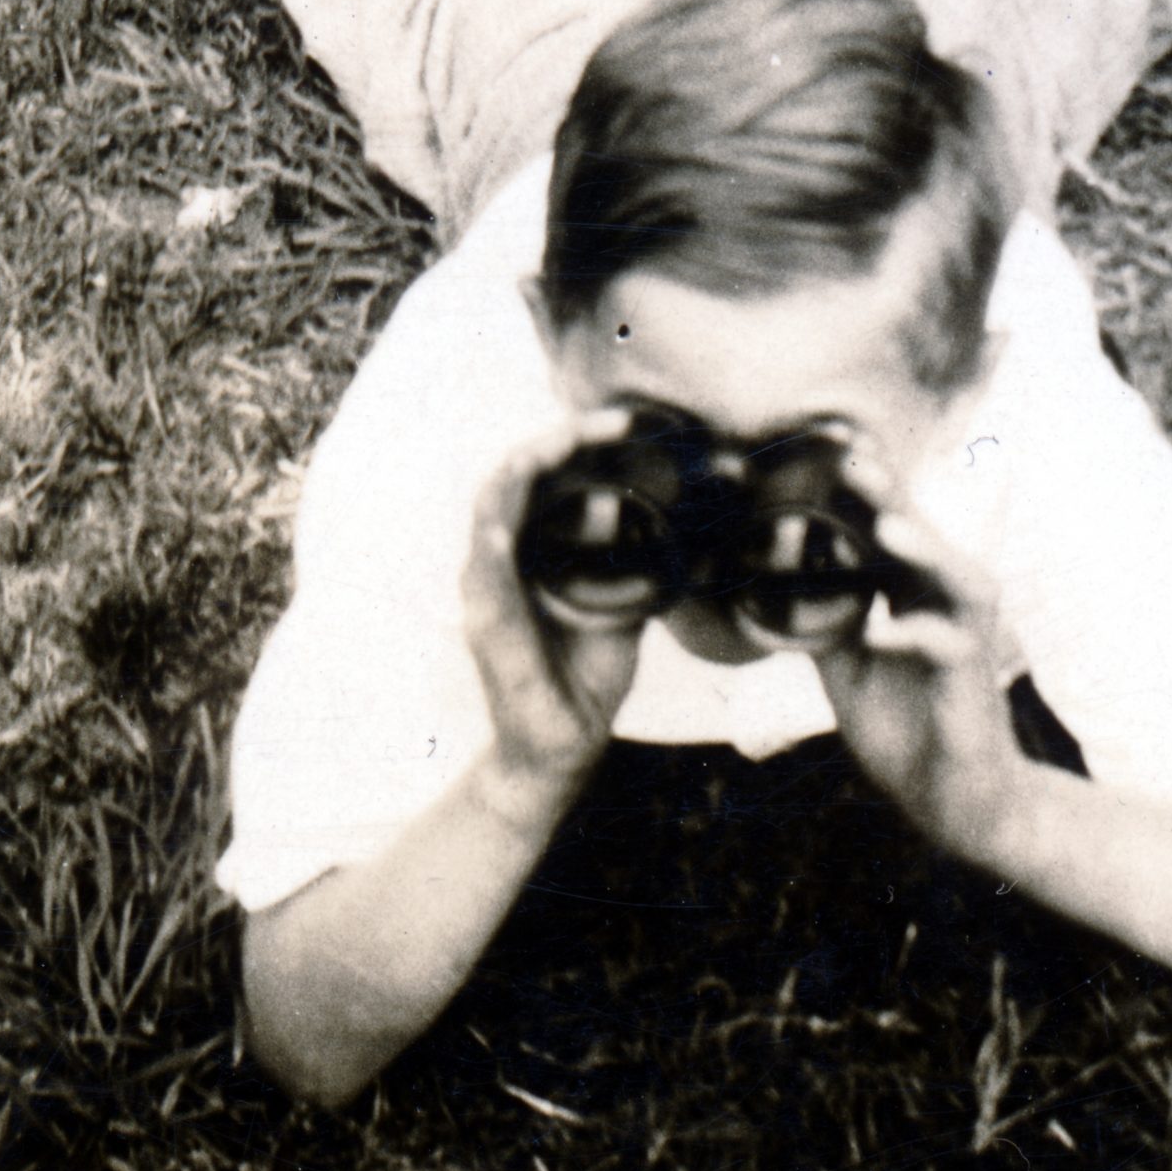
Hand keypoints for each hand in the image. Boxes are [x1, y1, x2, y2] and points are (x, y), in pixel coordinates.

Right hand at [462, 413, 642, 779]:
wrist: (559, 751)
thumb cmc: (582, 677)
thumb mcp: (622, 609)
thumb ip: (637, 566)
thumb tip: (685, 527)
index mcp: (528, 549)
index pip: (539, 475)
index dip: (575, 439)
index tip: (627, 420)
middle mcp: (500, 560)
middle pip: (515, 477)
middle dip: (559, 439)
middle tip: (613, 420)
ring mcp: (486, 591)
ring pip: (493, 510)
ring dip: (526, 472)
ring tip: (563, 440)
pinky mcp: (486, 628)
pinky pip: (486, 578)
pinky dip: (493, 544)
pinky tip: (505, 523)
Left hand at [817, 474, 1020, 853]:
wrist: (948, 796)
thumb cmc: (902, 722)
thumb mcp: (843, 664)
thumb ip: (818, 615)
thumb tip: (763, 575)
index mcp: (909, 590)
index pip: (885, 523)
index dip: (859, 484)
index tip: (824, 438)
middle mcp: (941, 600)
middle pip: (917, 533)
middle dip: (887, 493)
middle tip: (851, 454)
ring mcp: (962, 633)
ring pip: (951, 575)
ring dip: (921, 549)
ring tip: (885, 527)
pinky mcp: (971, 675)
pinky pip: (946, 646)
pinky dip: (912, 635)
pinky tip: (878, 633)